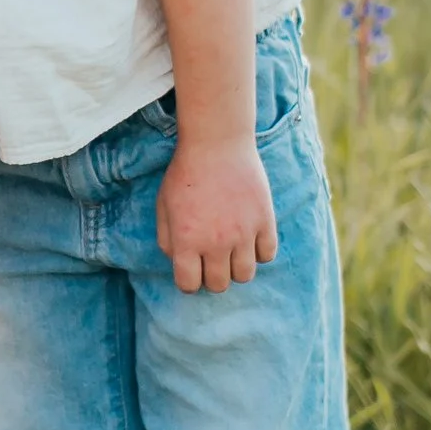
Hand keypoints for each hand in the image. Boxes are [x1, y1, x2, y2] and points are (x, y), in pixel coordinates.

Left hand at [156, 135, 276, 294]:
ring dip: (236, 267)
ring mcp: (243, 233)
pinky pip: (267, 255)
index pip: (189, 285)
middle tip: (211, 259)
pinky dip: (258, 251)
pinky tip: (249, 237)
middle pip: (219, 285)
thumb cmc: (185, 173)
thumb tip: (179, 262)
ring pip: (245, 276)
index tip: (191, 269)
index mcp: (186, 241)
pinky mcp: (264, 221)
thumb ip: (167, 240)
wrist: (216, 143)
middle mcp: (215, 243)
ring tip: (231, 250)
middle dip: (212, 276)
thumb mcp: (163, 206)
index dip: (189, 280)